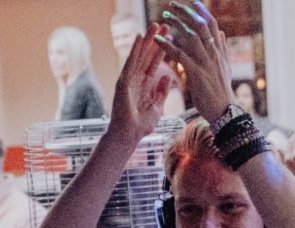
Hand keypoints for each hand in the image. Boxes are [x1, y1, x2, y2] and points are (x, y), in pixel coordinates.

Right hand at [109, 24, 170, 145]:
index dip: (163, 49)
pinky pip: (130, 63)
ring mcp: (129, 79)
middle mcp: (137, 78)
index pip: (155, 62)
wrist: (129, 136)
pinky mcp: (124, 82)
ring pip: (140, 55)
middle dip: (156, 40)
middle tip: (164, 24)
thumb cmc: (141, 124)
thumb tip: (167, 78)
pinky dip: (135, 50)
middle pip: (147, 55)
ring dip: (147, 40)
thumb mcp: (157, 106)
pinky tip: (140, 38)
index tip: (170, 36)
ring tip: (154, 25)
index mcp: (145, 84)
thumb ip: (161, 91)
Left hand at [156, 1, 233, 122]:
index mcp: (219, 51)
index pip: (212, 24)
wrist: (226, 112)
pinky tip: (158, 40)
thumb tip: (221, 33)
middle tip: (172, 5)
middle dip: (186, 12)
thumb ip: (223, 49)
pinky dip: (168, 46)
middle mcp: (214, 54)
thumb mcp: (225, 68)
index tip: (192, 2)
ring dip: (176, 25)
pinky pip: (181, 56)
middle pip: (200, 25)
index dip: (201, 11)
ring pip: (191, 37)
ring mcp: (206, 63)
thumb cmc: (222, 92)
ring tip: (164, 18)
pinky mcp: (197, 74)